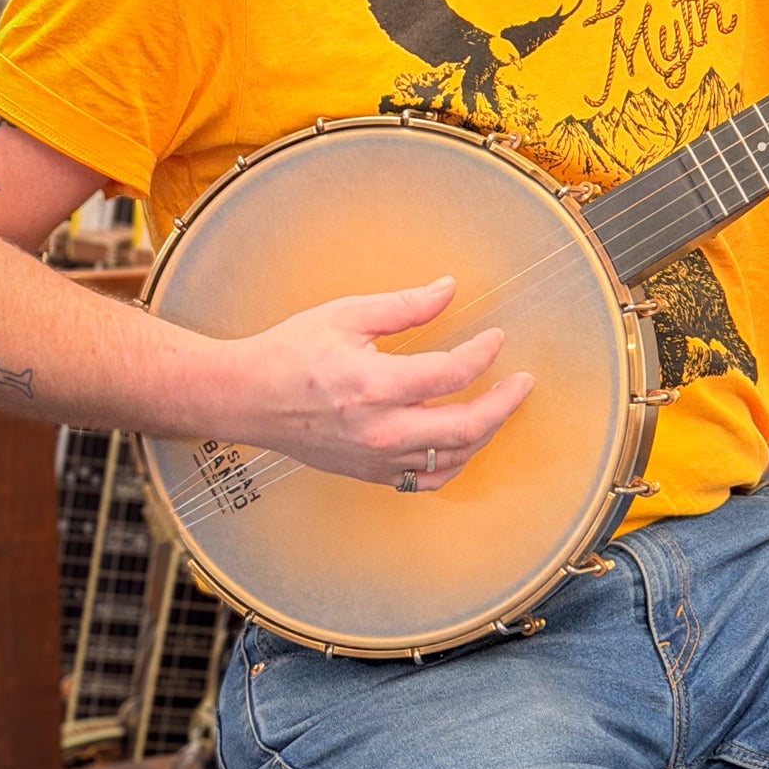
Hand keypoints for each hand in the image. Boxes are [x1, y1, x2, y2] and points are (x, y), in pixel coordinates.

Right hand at [229, 276, 531, 488]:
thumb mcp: (346, 315)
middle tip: (523, 382)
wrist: (245, 398)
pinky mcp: (369, 474)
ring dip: (486, 432)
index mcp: (374, 385)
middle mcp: (379, 430)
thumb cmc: (291, 352)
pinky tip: (465, 440)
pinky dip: (454, 462)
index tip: (496, 337)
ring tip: (500, 405)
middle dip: (505, 403)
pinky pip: (427, 479)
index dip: (484, 353)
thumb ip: (405, 306)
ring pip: (452, 458)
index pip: (452, 372)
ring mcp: (375, 459)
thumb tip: (450, 289)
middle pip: (466, 428)